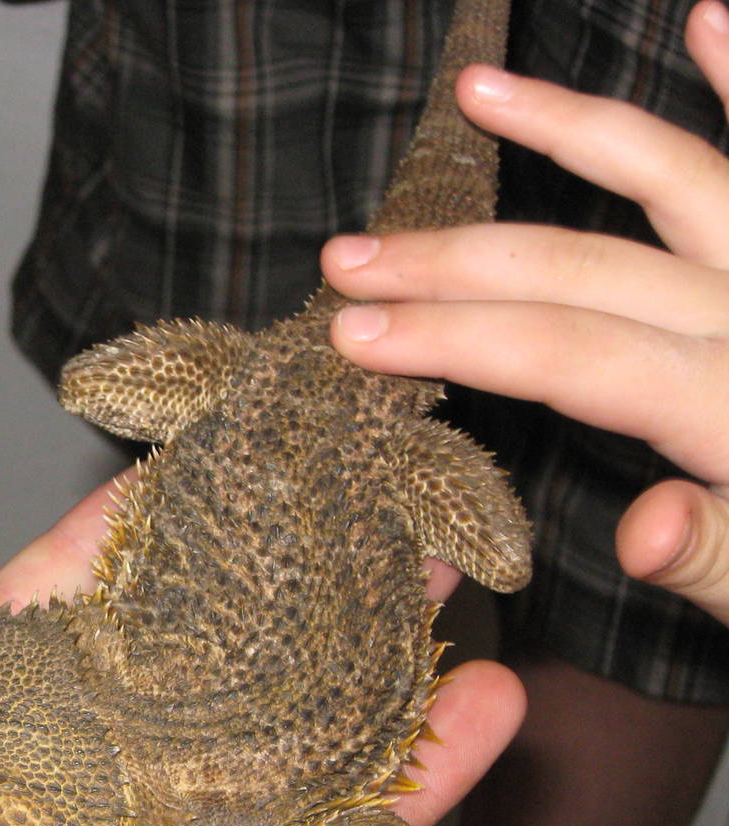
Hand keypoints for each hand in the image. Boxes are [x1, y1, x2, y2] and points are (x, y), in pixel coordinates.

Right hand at [0, 486, 522, 825]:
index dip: (389, 788)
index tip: (477, 700)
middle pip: (229, 751)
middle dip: (327, 667)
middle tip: (419, 567)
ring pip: (137, 668)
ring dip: (226, 594)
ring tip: (315, 513)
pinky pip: (26, 615)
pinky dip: (89, 558)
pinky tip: (158, 500)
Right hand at [324, 0, 728, 623]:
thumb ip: (722, 560)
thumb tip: (643, 528)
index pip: (572, 357)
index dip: (455, 341)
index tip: (349, 336)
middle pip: (586, 270)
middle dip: (455, 264)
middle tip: (346, 261)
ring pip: (677, 181)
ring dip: (573, 129)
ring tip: (478, 90)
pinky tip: (709, 18)